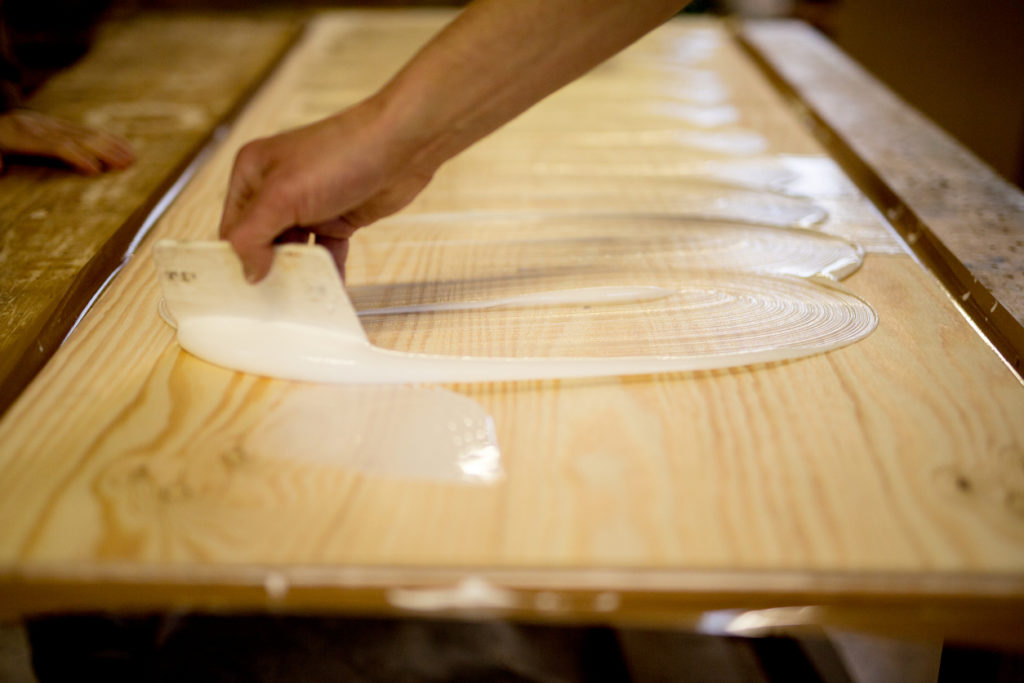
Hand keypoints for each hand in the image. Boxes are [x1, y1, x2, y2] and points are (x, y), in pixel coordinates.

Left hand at [0, 109, 134, 174]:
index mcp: (25, 137)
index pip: (56, 146)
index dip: (76, 156)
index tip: (95, 170)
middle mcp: (44, 128)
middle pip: (79, 138)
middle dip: (104, 151)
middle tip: (126, 164)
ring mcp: (54, 125)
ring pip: (87, 133)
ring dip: (112, 146)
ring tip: (132, 158)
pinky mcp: (62, 125)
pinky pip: (88, 131)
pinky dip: (108, 138)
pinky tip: (125, 146)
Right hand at [219, 99, 435, 281]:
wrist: (404, 146)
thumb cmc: (342, 155)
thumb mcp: (284, 195)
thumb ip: (254, 235)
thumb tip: (248, 273)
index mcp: (252, 173)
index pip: (232, 227)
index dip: (236, 259)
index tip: (242, 293)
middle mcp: (278, 188)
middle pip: (263, 241)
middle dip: (269, 270)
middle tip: (272, 305)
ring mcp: (310, 203)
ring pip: (296, 250)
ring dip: (300, 274)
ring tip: (302, 302)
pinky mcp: (339, 217)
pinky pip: (327, 252)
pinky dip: (329, 271)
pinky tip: (331, 292)